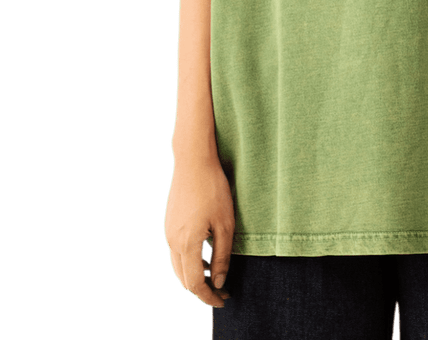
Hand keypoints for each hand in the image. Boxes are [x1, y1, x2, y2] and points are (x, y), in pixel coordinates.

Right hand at [164, 155, 235, 308]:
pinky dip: (190, 261)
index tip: (223, 300)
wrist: (193, 161)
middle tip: (221, 291)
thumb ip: (221, 256)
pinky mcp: (170, 224)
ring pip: (178, 267)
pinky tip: (205, 255)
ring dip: (195, 275)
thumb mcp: (225, 224)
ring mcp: (168, 233)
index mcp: (186, 244)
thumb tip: (218, 282)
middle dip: (201, 289)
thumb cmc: (213, 189)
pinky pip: (177, 252)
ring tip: (215, 274)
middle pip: (184, 279)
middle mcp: (172, 242)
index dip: (209, 296)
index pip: (194, 283)